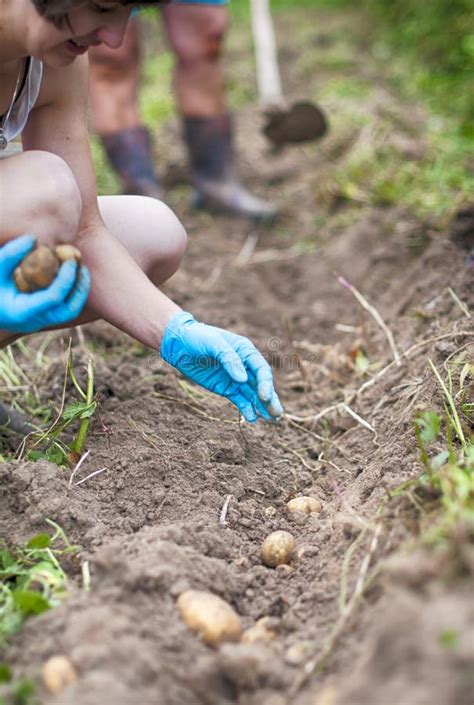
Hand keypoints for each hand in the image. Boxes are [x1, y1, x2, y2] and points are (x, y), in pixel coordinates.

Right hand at [0, 235, 90, 333]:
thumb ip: (11, 255)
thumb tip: (33, 238)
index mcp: (23, 312)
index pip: (53, 298)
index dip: (66, 279)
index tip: (71, 260)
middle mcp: (36, 320)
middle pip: (69, 310)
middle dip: (80, 288)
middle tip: (81, 265)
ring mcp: (42, 321)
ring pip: (71, 311)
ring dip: (80, 290)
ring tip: (80, 268)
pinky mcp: (45, 317)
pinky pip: (66, 307)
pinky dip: (72, 292)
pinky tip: (71, 274)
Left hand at [161, 311, 282, 422]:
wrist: (179, 344)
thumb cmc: (198, 337)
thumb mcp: (213, 343)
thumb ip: (229, 359)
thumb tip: (243, 379)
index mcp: (246, 351)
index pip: (261, 369)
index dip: (265, 383)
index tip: (264, 396)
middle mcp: (245, 366)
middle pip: (261, 384)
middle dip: (270, 399)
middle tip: (277, 413)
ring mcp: (236, 378)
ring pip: (254, 394)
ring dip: (263, 407)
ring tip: (274, 420)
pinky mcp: (226, 388)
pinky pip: (240, 400)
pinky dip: (247, 408)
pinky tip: (252, 418)